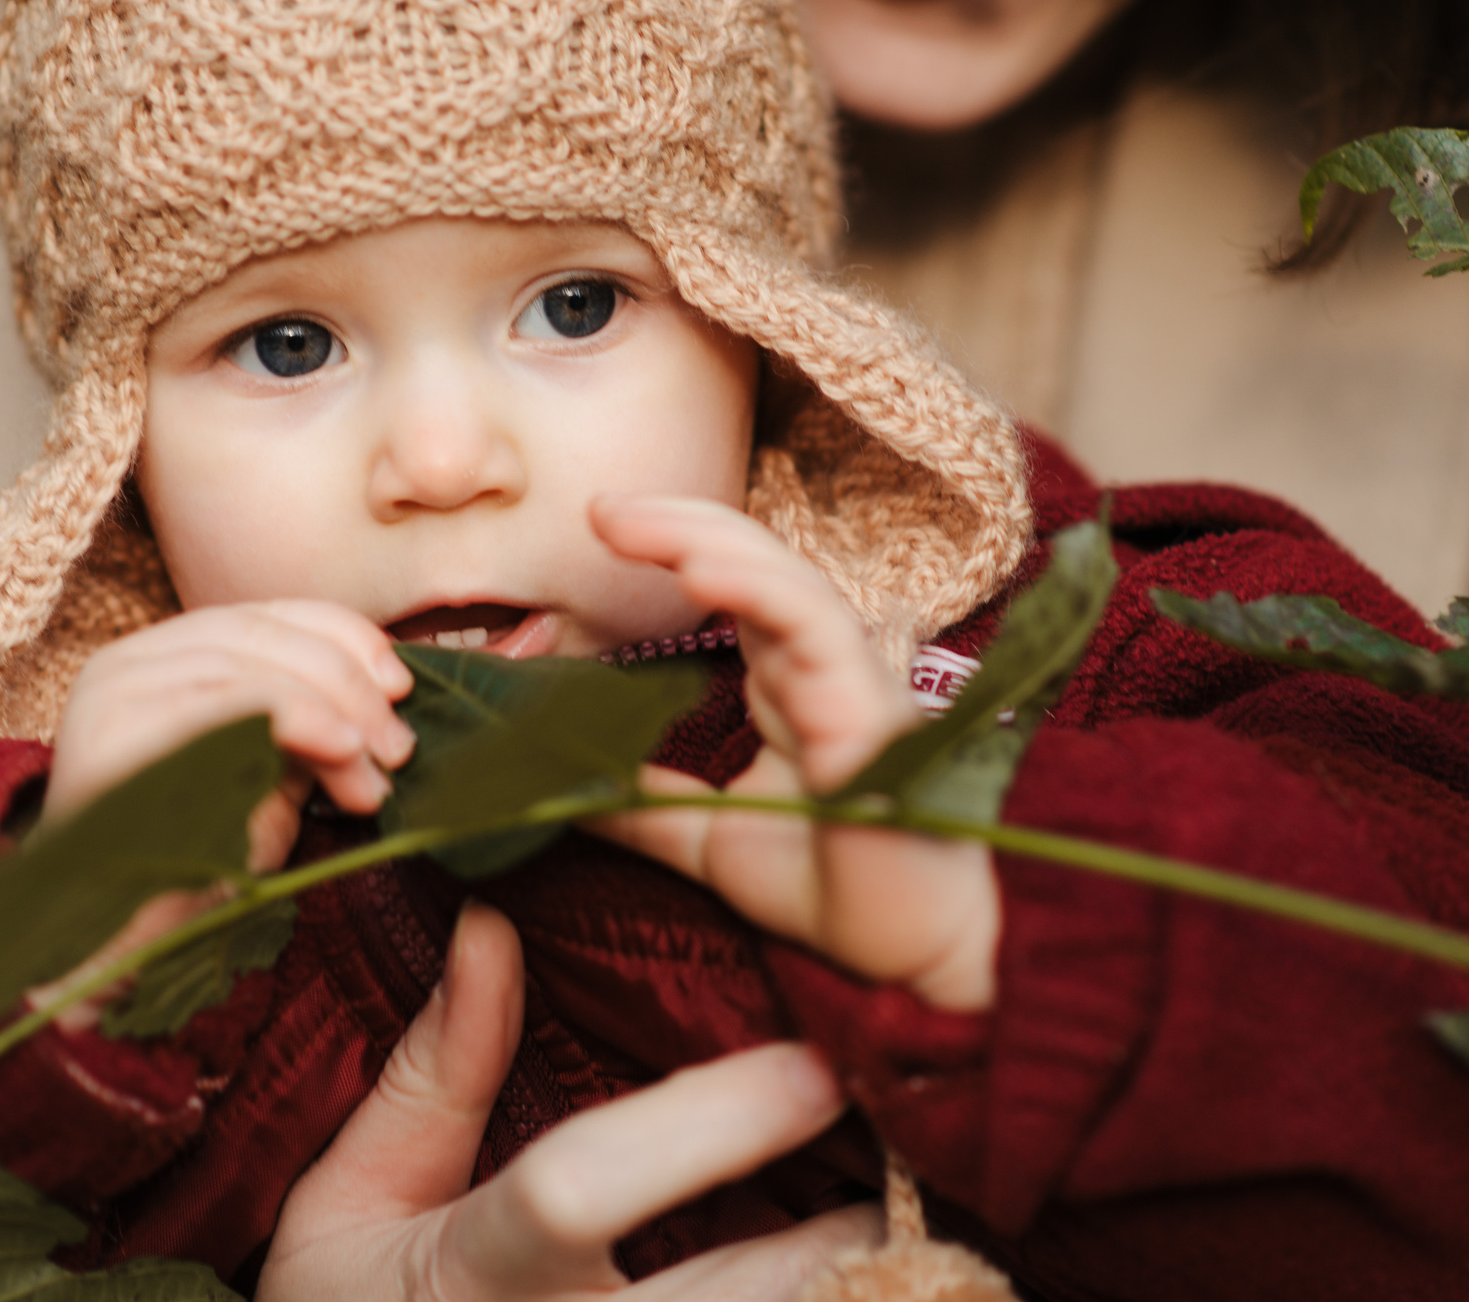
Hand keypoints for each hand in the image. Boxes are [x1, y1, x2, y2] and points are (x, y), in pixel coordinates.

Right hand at [31, 601, 414, 1029]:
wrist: (113, 948)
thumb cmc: (196, 868)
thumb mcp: (268, 774)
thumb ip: (311, 723)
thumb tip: (389, 691)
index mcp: (163, 658)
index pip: (268, 616)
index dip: (346, 638)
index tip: (403, 685)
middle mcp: (128, 661)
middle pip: (267, 635)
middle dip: (352, 685)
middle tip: (400, 748)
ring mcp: (113, 692)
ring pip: (254, 664)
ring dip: (338, 714)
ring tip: (375, 776)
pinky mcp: (111, 732)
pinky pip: (227, 700)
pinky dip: (302, 719)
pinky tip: (344, 754)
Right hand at [258, 904, 875, 1301]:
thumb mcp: (350, 1204)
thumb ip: (431, 1076)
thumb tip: (493, 926)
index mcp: (469, 1277)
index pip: (579, 1193)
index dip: (705, 1129)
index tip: (814, 1065)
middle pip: (735, 1300)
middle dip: (847, 1238)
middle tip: (918, 1152)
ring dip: (865, 1289)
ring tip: (915, 1214)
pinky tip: (875, 1280)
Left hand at [585, 496, 999, 1011]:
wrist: (910, 962)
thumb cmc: (834, 889)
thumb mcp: (705, 839)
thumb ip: (642, 807)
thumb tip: (558, 785)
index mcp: (788, 680)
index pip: (732, 585)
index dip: (672, 545)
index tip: (598, 524)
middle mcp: (822, 666)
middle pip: (754, 562)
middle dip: (677, 524)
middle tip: (599, 506)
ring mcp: (851, 681)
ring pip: (785, 581)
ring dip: (708, 542)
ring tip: (633, 524)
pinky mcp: (871, 710)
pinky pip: (817, 629)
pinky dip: (759, 591)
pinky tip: (701, 571)